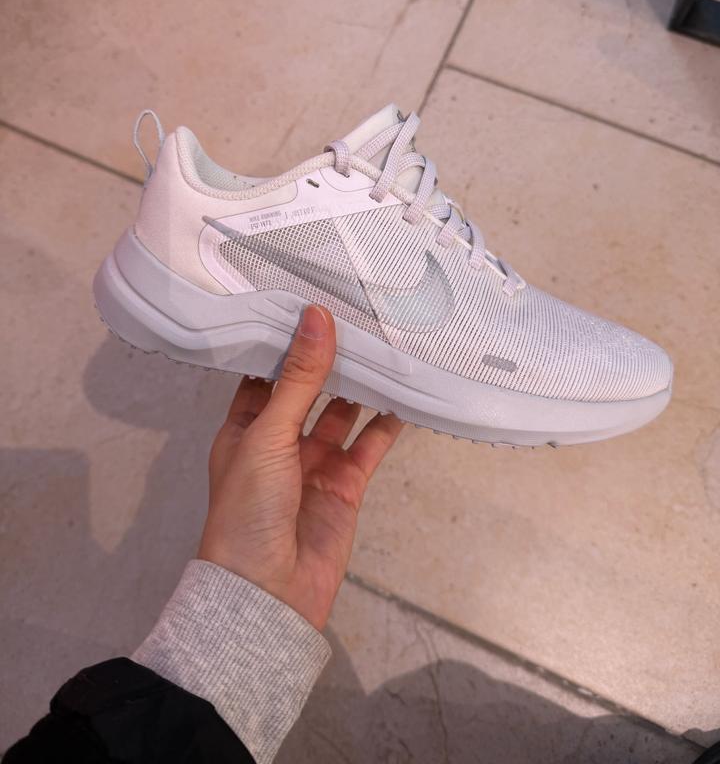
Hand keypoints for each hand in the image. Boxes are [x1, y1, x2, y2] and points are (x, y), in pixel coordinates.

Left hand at [198, 305, 403, 630]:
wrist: (269, 592)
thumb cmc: (247, 512)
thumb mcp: (268, 435)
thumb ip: (299, 379)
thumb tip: (315, 318)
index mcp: (246, 427)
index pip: (267, 374)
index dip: (287, 343)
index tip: (310, 304)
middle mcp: (279, 441)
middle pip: (309, 390)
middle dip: (329, 360)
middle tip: (357, 316)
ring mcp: (315, 463)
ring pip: (342, 414)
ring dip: (360, 386)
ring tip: (384, 345)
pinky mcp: (346, 485)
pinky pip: (370, 445)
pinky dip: (387, 423)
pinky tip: (404, 395)